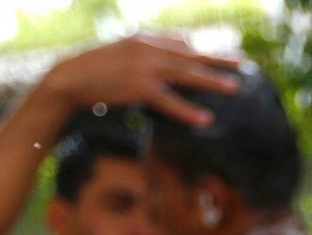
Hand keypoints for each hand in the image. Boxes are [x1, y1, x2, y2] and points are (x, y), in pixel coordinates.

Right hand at [42, 34, 241, 126]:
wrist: (69, 78)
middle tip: (242, 64)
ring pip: (186, 75)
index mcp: (143, 39)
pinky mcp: (138, 88)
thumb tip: (161, 58)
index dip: (200, 50)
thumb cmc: (93, 70)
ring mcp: (144, 67)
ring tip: (235, 88)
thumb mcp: (120, 53)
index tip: (220, 55)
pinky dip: (188, 110)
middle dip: (217, 59)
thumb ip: (143, 54)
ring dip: (212, 81)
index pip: (179, 43)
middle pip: (190, 55)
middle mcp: (147, 49)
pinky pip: (169, 101)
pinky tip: (205, 118)